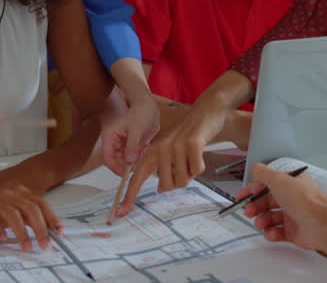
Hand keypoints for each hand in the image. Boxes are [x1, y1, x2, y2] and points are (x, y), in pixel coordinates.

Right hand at [0, 180, 61, 251]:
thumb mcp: (11, 209)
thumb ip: (26, 216)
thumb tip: (44, 230)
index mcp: (19, 192)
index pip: (40, 204)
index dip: (51, 218)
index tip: (59, 232)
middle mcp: (10, 193)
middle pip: (30, 209)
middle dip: (40, 228)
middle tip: (45, 244)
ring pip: (13, 215)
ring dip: (22, 232)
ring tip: (26, 246)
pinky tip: (2, 238)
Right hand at [100, 91, 159, 175]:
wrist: (150, 109)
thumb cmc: (141, 114)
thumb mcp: (136, 129)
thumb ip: (132, 146)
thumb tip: (129, 161)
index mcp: (110, 137)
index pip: (108, 158)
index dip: (115, 167)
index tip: (125, 173)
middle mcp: (115, 143)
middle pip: (117, 162)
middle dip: (128, 163)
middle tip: (138, 159)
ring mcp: (123, 146)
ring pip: (126, 162)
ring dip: (136, 159)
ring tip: (142, 147)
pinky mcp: (131, 148)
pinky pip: (135, 158)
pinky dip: (140, 156)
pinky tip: (145, 145)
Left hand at [117, 96, 228, 214]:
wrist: (206, 112)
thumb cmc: (189, 136)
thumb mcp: (171, 152)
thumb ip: (163, 170)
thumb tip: (160, 189)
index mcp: (153, 152)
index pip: (137, 178)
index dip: (129, 197)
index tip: (121, 214)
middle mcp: (161, 149)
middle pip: (167, 186)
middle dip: (178, 181)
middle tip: (185, 166)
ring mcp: (176, 146)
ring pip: (183, 181)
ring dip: (191, 174)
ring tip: (192, 158)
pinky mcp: (192, 144)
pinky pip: (196, 170)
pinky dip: (200, 168)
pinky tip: (200, 154)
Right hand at [240, 163, 326, 250]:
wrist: (319, 224)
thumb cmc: (303, 200)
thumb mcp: (278, 179)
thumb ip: (263, 173)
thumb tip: (255, 168)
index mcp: (290, 183)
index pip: (267, 184)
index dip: (252, 189)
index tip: (241, 196)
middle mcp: (292, 198)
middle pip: (266, 202)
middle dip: (255, 207)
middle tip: (248, 211)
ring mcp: (293, 215)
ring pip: (270, 217)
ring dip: (262, 220)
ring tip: (261, 223)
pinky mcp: (293, 231)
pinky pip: (277, 232)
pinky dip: (271, 233)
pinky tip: (271, 232)